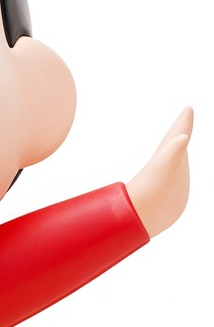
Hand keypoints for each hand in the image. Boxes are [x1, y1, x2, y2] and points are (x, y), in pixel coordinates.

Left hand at [127, 107, 192, 237]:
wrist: (138, 217)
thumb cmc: (148, 194)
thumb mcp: (161, 169)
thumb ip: (172, 152)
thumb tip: (182, 137)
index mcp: (166, 155)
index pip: (175, 136)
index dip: (183, 123)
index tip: (188, 109)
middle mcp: (169, 163)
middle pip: (176, 140)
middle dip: (183, 127)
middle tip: (187, 113)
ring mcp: (171, 175)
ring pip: (177, 155)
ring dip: (181, 143)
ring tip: (183, 134)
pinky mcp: (172, 188)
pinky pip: (177, 171)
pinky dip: (179, 164)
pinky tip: (179, 162)